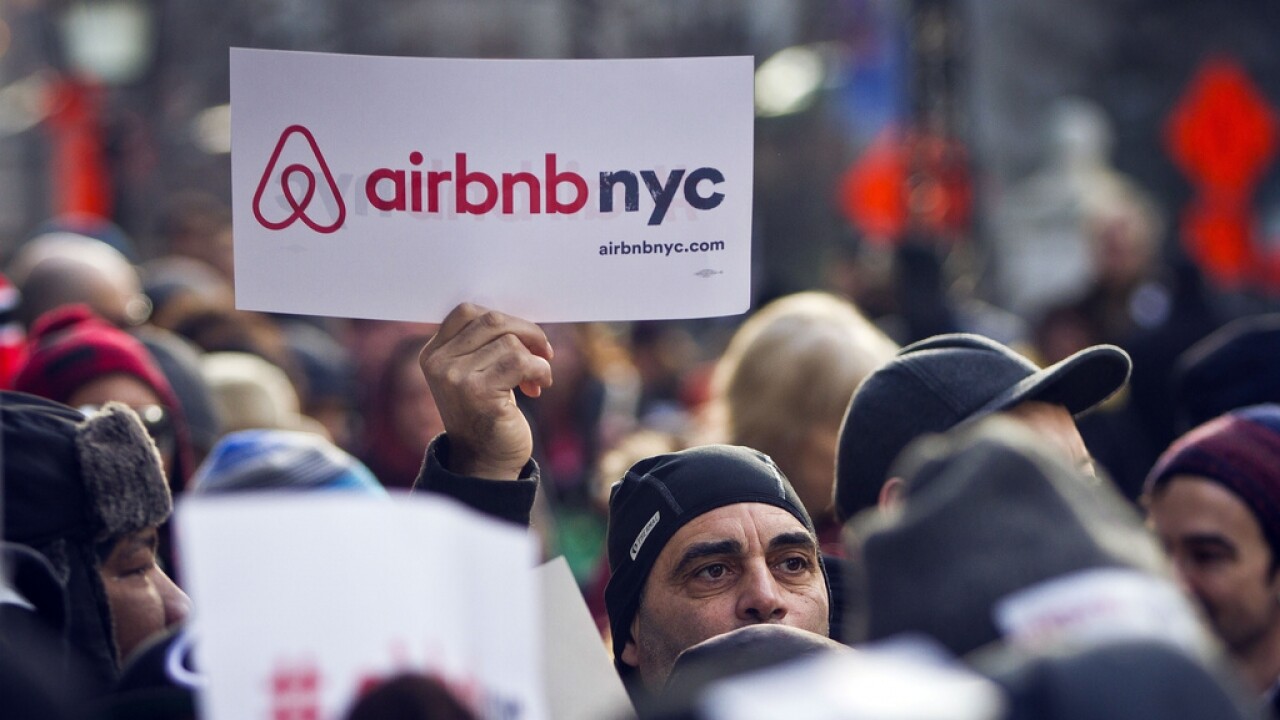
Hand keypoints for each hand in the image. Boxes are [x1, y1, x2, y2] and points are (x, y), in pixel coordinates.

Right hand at [419, 304, 553, 478]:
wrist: (486, 462)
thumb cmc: (488, 414)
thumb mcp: (476, 374)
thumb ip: (485, 345)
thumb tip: (522, 320)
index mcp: (433, 354)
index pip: (467, 312)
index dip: (504, 319)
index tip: (522, 339)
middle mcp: (438, 363)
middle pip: (492, 321)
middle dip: (527, 333)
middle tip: (543, 353)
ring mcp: (455, 377)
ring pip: (511, 342)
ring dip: (535, 358)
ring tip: (535, 380)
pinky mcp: (478, 392)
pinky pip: (521, 361)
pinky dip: (540, 371)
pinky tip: (538, 386)